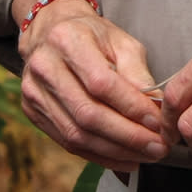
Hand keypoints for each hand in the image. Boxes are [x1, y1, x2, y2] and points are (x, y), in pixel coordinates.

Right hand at [18, 3, 170, 170]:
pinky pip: (68, 144)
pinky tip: (125, 159)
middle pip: (88, 114)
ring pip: (77, 135)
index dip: (131, 106)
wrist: (51, 32)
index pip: (101, 83)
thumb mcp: (120, 40)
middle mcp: (44, 68)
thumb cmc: (92, 35)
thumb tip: (156, 106)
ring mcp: (34, 93)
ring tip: (146, 155)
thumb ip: (137, 71)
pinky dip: (100, 156)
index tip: (157, 121)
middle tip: (158, 146)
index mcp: (67, 40)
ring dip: (116, 151)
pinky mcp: (33, 114)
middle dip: (127, 136)